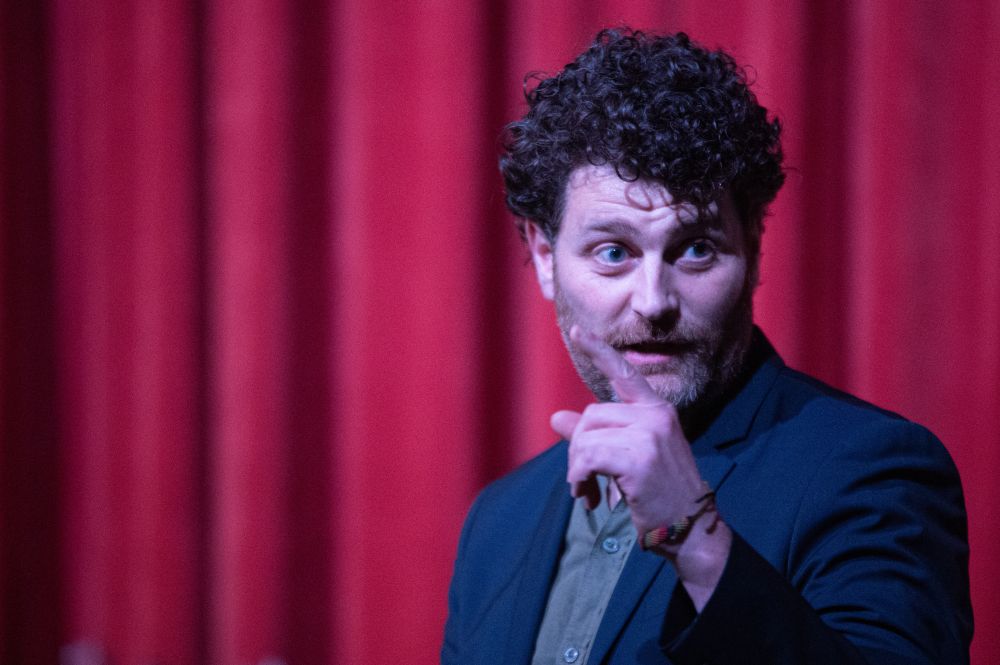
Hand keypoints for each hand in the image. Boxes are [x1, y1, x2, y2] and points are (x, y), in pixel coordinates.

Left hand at [551, 325, 731, 607]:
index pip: (624, 374)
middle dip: (578, 449)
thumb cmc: (659, 495)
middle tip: (583, 481)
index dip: (599, 351)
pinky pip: (587, 457)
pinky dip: (579, 479)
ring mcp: (649, 434)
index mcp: (657, 411)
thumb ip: (593, 435)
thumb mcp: (629, 458)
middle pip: (591, 415)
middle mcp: (656, 415)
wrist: (691, 530)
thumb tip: (556, 417)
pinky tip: (589, 497)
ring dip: (577, 470)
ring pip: (586, 437)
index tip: (577, 331)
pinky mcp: (639, 458)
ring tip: (587, 493)